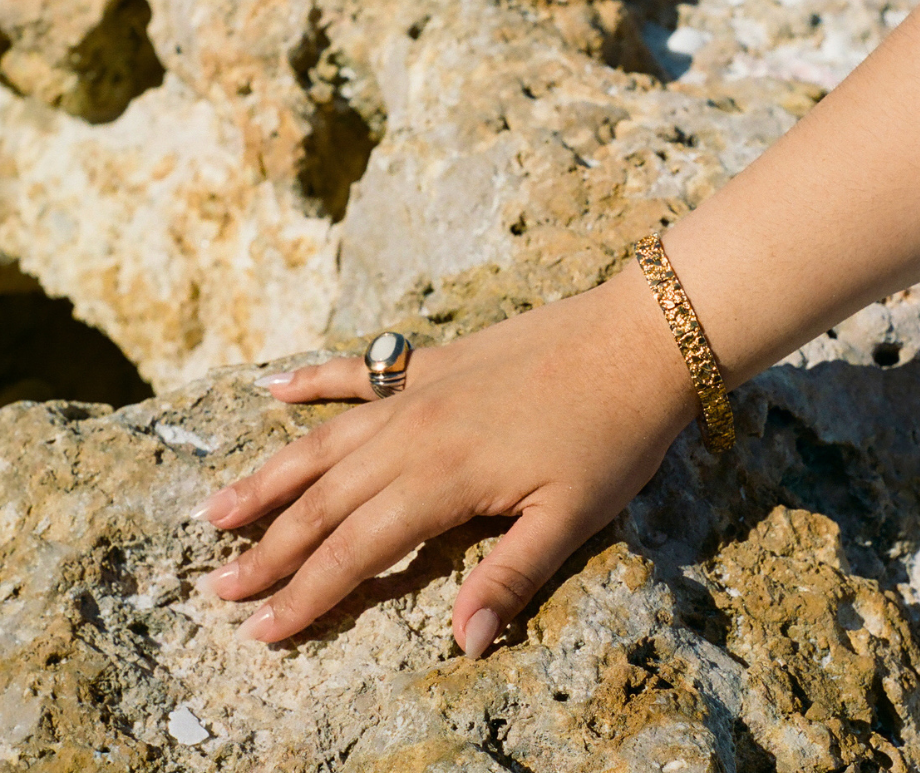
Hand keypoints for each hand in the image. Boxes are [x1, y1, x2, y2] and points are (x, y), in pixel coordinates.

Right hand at [191, 260, 697, 656]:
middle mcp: (412, 433)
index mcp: (441, 480)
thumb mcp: (572, 518)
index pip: (355, 551)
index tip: (258, 631)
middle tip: (217, 586)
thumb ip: (509, 578)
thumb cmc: (613, 435)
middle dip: (269, 549)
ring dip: (269, 477)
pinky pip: (358, 372)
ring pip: (323, 441)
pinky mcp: (435, 361)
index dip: (305, 595)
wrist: (637, 340)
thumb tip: (464, 645)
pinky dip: (312, 381)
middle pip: (324, 500)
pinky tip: (274, 388)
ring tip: (216, 508)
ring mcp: (418, 391)